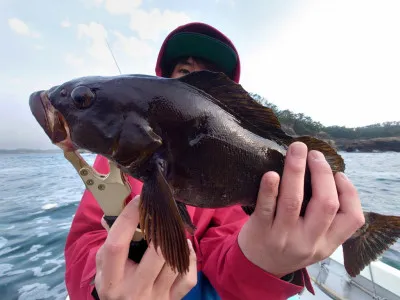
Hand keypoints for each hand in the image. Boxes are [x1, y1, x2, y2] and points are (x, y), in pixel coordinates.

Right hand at [95, 196, 197, 299]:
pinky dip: (189, 258)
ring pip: (174, 262)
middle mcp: (134, 291)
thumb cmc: (115, 287)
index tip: (139, 200)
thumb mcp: (103, 268)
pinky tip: (183, 248)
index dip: (129, 218)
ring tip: (172, 230)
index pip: (118, 244)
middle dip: (161, 229)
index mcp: (111, 280)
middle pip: (155, 253)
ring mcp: (156, 297)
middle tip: (161, 214)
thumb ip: (108, 243)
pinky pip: (188, 276)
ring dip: (176, 241)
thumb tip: (114, 213)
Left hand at [238, 142, 364, 277]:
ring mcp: (283, 236)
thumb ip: (325, 220)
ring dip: (296, 171)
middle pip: (325, 204)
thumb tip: (329, 176)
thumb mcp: (315, 242)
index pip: (352, 218)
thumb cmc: (289, 245)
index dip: (349, 192)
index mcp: (327, 243)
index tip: (339, 174)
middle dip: (322, 173)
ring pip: (294, 201)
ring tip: (297, 149)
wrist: (257, 267)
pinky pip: (265, 208)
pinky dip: (269, 189)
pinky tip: (271, 174)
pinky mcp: (260, 230)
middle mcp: (308, 241)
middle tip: (315, 154)